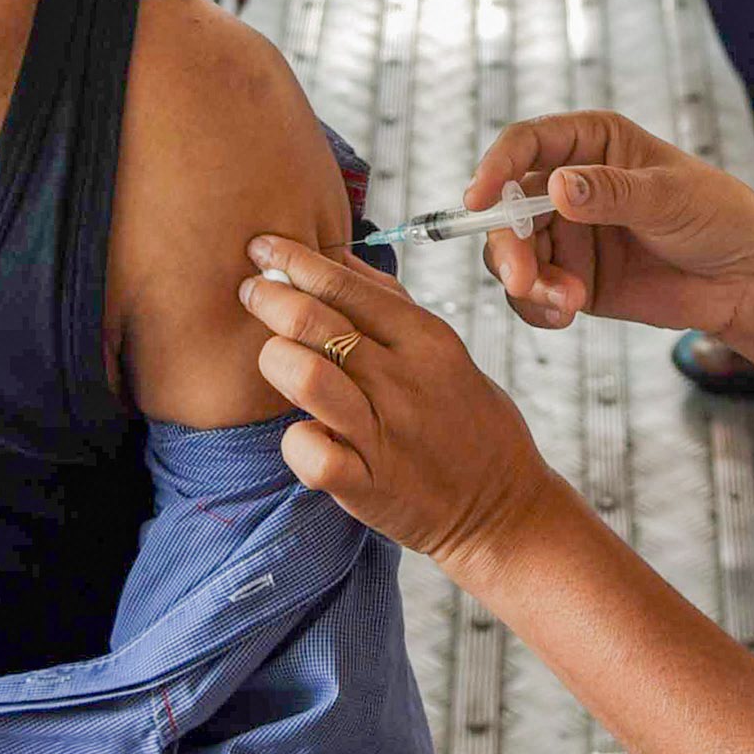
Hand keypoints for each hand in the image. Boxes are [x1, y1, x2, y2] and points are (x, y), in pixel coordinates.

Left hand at [241, 234, 577, 575]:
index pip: (345, 284)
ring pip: (305, 376)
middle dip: (269, 296)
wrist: (502, 509)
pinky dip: (294, 440)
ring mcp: (383, 434)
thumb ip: (391, 305)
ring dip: (276, 359)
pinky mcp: (367, 485)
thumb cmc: (468, 422)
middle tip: (250, 289)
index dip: (294, 259)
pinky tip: (301, 432)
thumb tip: (338, 258)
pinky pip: (309, 453)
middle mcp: (402, 381)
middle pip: (315, 320)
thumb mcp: (445, 351)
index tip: (261, 245)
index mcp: (425, 340)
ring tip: (273, 357)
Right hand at [456, 111, 753, 338]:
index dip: (495, 167)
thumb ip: (613, 192)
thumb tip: (558, 187)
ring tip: (565, 303)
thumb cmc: (717, 216)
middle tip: (523, 280)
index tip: (477, 200)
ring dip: (526, 281)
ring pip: (514, 254)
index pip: (527, 143)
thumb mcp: (669, 197)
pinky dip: (537, 306)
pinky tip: (564, 315)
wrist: (744, 280)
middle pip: (508, 207)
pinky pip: (532, 292)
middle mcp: (568, 185)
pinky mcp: (571, 278)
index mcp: (591, 143)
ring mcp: (567, 234)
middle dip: (508, 245)